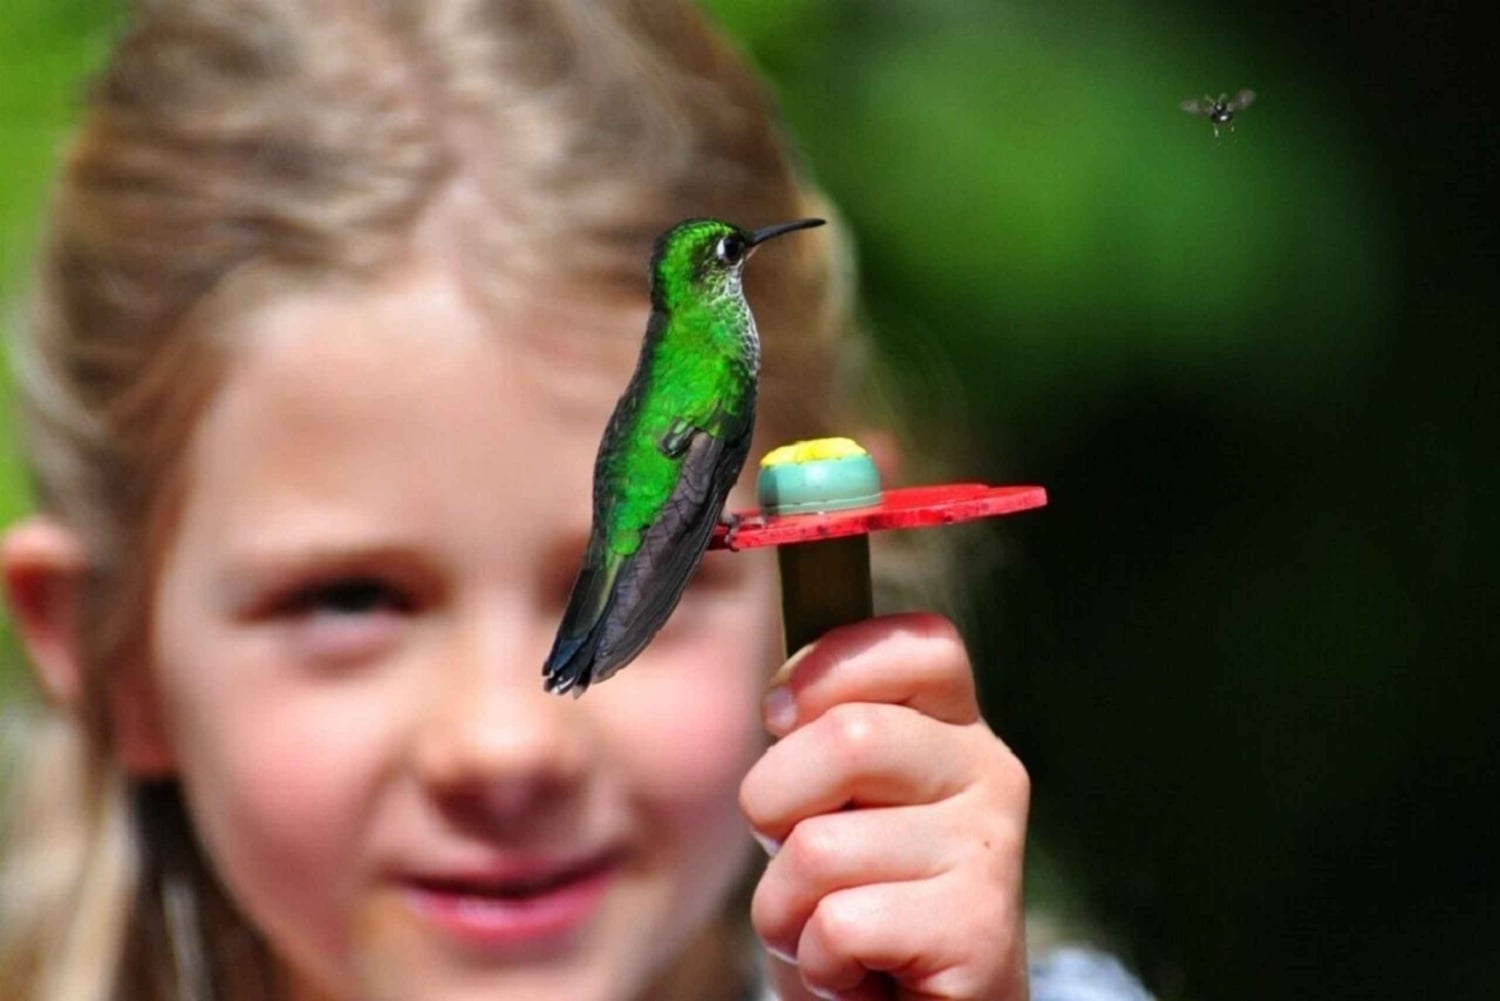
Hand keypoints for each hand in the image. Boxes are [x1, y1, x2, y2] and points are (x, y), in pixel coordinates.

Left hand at [739, 614, 1029, 1000]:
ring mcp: (992, 850)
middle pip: (847, 739)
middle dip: (774, 805)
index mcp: (953, 725)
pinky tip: (857, 972)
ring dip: (786, 908)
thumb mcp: (830, 799)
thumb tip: (782, 703)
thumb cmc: (856, 900)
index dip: (828, 668)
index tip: (780, 717)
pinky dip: (817, 963)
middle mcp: (989, 772)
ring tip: (829, 930)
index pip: (916, 643)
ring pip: (820, 847)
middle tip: (798, 857)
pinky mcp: (981, 931)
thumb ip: (822, 734)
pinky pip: (840, 925)